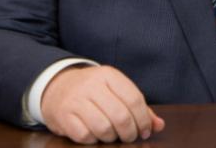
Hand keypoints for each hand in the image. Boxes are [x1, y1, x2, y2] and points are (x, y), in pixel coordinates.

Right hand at [41, 65, 164, 143]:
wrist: (56, 87)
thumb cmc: (94, 92)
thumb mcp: (115, 91)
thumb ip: (138, 107)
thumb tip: (159, 125)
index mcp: (109, 75)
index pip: (134, 99)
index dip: (144, 119)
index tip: (145, 131)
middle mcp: (92, 85)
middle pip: (121, 116)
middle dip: (130, 133)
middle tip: (130, 137)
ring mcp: (76, 100)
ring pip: (103, 128)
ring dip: (112, 138)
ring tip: (113, 136)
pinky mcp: (64, 116)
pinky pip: (85, 136)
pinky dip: (94, 140)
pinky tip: (95, 135)